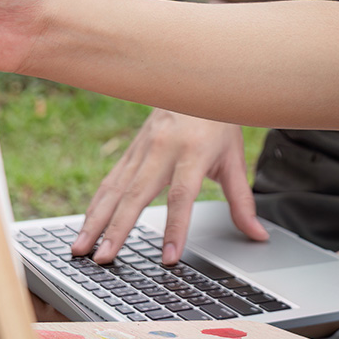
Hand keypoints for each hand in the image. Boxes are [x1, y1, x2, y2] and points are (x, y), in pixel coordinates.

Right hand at [74, 109, 268, 264]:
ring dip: (95, 220)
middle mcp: (163, 148)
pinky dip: (96, 205)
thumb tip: (258, 236)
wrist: (196, 79)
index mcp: (194, 151)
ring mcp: (142, 147)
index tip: (168, 259)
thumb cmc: (219, 121)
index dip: (175, 228)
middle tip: (104, 259)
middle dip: (118, 230)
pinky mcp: (131, 149)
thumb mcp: (235, 158)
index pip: (182, 196)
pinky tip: (86, 226)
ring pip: (115, 188)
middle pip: (136, 194)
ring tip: (81, 248)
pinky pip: (110, 181)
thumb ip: (242, 201)